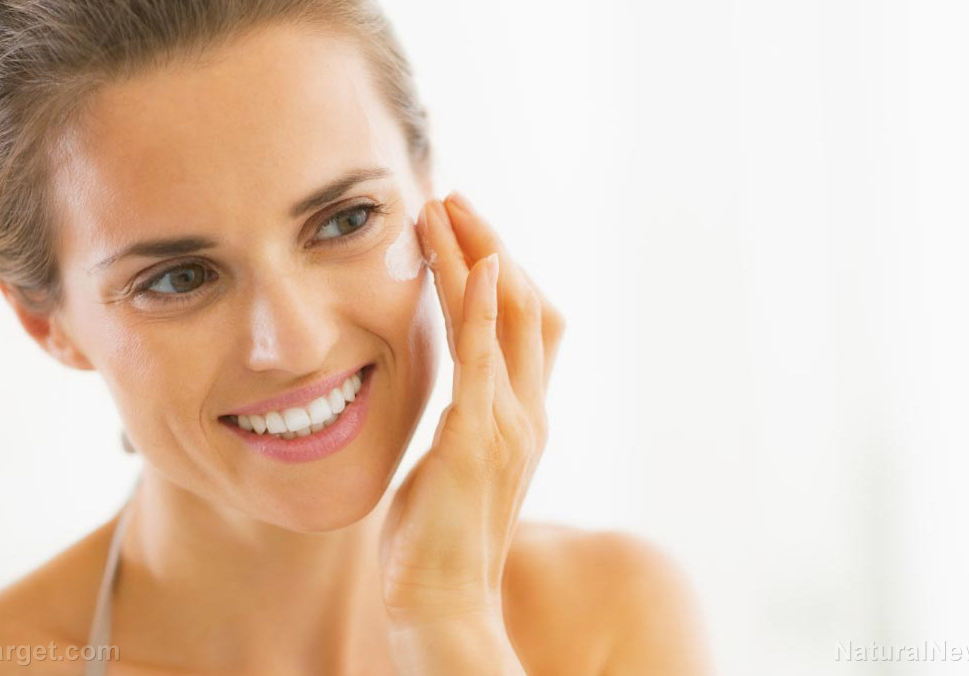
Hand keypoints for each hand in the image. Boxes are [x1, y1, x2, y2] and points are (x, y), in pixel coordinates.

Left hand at [378, 192, 564, 626]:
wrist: (443, 602)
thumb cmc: (437, 543)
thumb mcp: (455, 468)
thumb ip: (463, 425)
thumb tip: (450, 400)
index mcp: (524, 419)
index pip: (530, 326)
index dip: (504, 271)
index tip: (466, 233)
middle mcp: (530, 413)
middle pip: (530, 304)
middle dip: (494, 243)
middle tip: (456, 199)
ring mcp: (511, 423)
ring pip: (510, 313)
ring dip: (478, 251)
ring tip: (444, 205)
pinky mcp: (478, 435)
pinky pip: (483, 352)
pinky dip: (480, 298)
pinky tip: (469, 257)